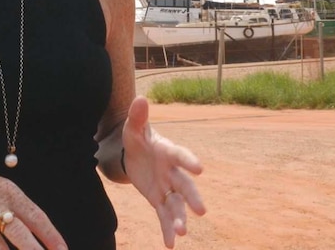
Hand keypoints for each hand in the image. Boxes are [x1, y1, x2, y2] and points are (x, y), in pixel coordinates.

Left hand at [122, 96, 205, 247]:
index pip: (180, 155)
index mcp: (168, 151)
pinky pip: (164, 216)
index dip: (189, 160)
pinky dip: (167, 229)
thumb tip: (140, 98)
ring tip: (182, 232)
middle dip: (192, 197)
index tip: (199, 168)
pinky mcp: (159, 200)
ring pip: (176, 205)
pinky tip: (170, 244)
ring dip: (180, 218)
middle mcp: (172, 172)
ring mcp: (167, 187)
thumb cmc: (137, 138)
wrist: (134, 154)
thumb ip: (137, 117)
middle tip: (201, 210)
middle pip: (184, 186)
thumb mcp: (132, 128)